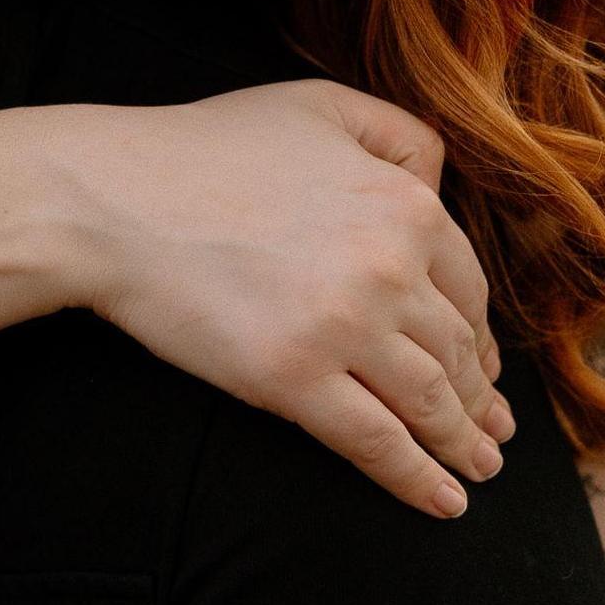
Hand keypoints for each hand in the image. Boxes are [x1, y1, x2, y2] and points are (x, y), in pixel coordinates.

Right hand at [42, 81, 511, 517]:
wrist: (113, 197)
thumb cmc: (205, 149)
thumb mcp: (319, 105)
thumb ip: (399, 135)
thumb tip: (441, 188)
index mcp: (404, 205)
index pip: (467, 288)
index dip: (479, 336)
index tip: (482, 367)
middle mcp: (390, 268)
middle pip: (455, 350)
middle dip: (479, 397)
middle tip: (491, 431)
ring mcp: (344, 327)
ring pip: (429, 401)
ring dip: (462, 443)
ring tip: (475, 469)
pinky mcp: (293, 379)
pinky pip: (376, 442)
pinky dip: (416, 479)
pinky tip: (440, 500)